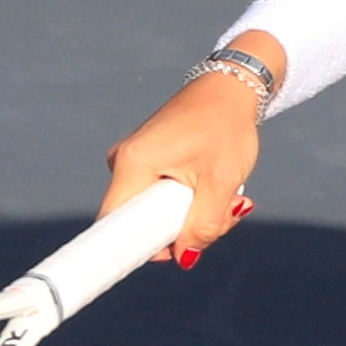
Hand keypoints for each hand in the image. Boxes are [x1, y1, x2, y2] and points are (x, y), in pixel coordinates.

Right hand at [100, 65, 266, 266]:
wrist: (231, 88)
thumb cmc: (226, 127)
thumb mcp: (222, 182)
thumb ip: (205, 224)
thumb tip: (184, 258)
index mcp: (134, 163)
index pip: (114, 226)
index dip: (136, 249)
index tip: (169, 255)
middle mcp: (124, 163)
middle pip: (140, 224)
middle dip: (182, 232)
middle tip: (224, 217)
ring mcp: (134, 162)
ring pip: (155, 213)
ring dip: (192, 217)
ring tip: (228, 198)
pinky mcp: (146, 162)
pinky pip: (160, 198)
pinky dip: (190, 202)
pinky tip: (214, 188)